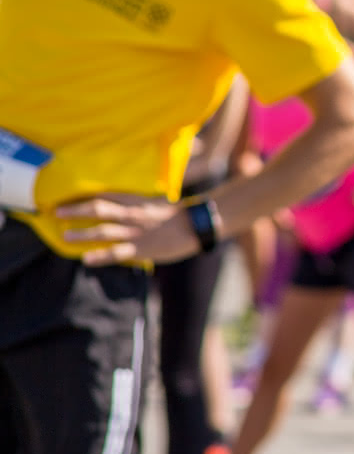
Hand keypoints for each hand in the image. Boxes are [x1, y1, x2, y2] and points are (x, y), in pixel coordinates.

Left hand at [56, 194, 198, 265]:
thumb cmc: (174, 214)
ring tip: (66, 235)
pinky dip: (100, 256)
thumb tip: (115, 204)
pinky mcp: (141, 248)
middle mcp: (131, 214)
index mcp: (134, 201)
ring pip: (103, 231)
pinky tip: (86, 259)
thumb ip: (133, 203)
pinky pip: (116, 252)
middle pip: (98, 209)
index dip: (82, 195)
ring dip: (82, 233)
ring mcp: (135, 232)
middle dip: (75, 210)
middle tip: (57, 212)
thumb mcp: (152, 202)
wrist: (195, 225)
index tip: (66, 196)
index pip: (104, 194)